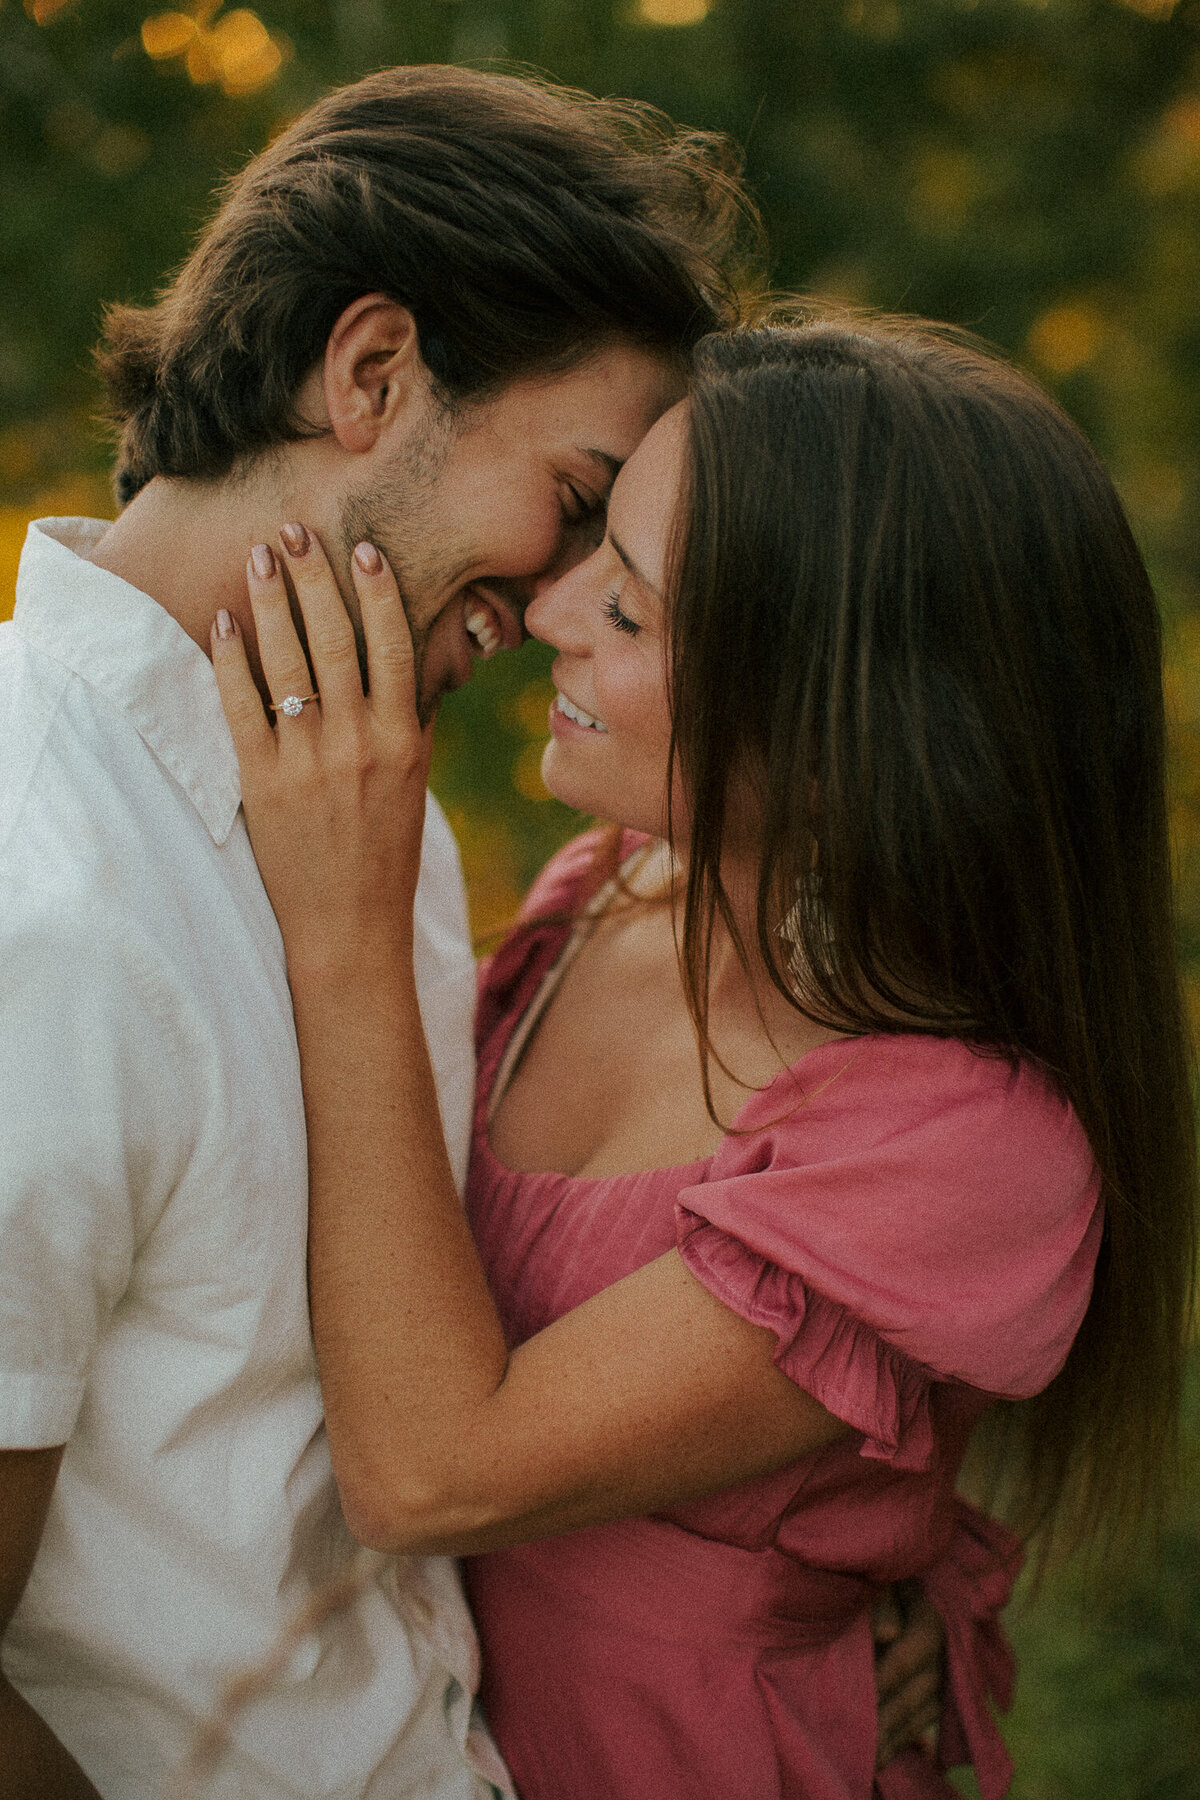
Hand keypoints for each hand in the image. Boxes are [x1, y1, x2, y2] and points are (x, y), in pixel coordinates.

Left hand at [212, 527, 430, 977]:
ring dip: (271, 602)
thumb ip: (412, 724)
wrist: (350, 925)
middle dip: (313, 578)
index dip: (377, 592)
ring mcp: (308, 762)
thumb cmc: (386, 854)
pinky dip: (232, 660)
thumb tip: (415, 669)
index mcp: (402, 740)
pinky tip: (224, 623)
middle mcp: (358, 743)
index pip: (392, 646)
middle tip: (293, 530)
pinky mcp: (263, 783)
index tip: (362, 548)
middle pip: (335, 639)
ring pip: (288, 663)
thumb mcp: (414, 785)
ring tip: (258, 556)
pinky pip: (243, 708)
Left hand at [873, 1581, 944, 1767]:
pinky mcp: (949, 1688)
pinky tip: (885, 1754)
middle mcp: (948, 1651)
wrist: (922, 1574)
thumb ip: (883, 1602)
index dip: (884, 1679)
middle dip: (887, 1718)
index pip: (908, 1656)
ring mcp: (951, 1672)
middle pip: (917, 1691)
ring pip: (925, 1711)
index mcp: (933, 1619)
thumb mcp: (885, 1577)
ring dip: (897, 1735)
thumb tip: (885, 1635)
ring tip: (869, 1759)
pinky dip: (908, 1737)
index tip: (859, 1701)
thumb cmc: (892, 1573)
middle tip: (859, 1744)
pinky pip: (930, 1718)